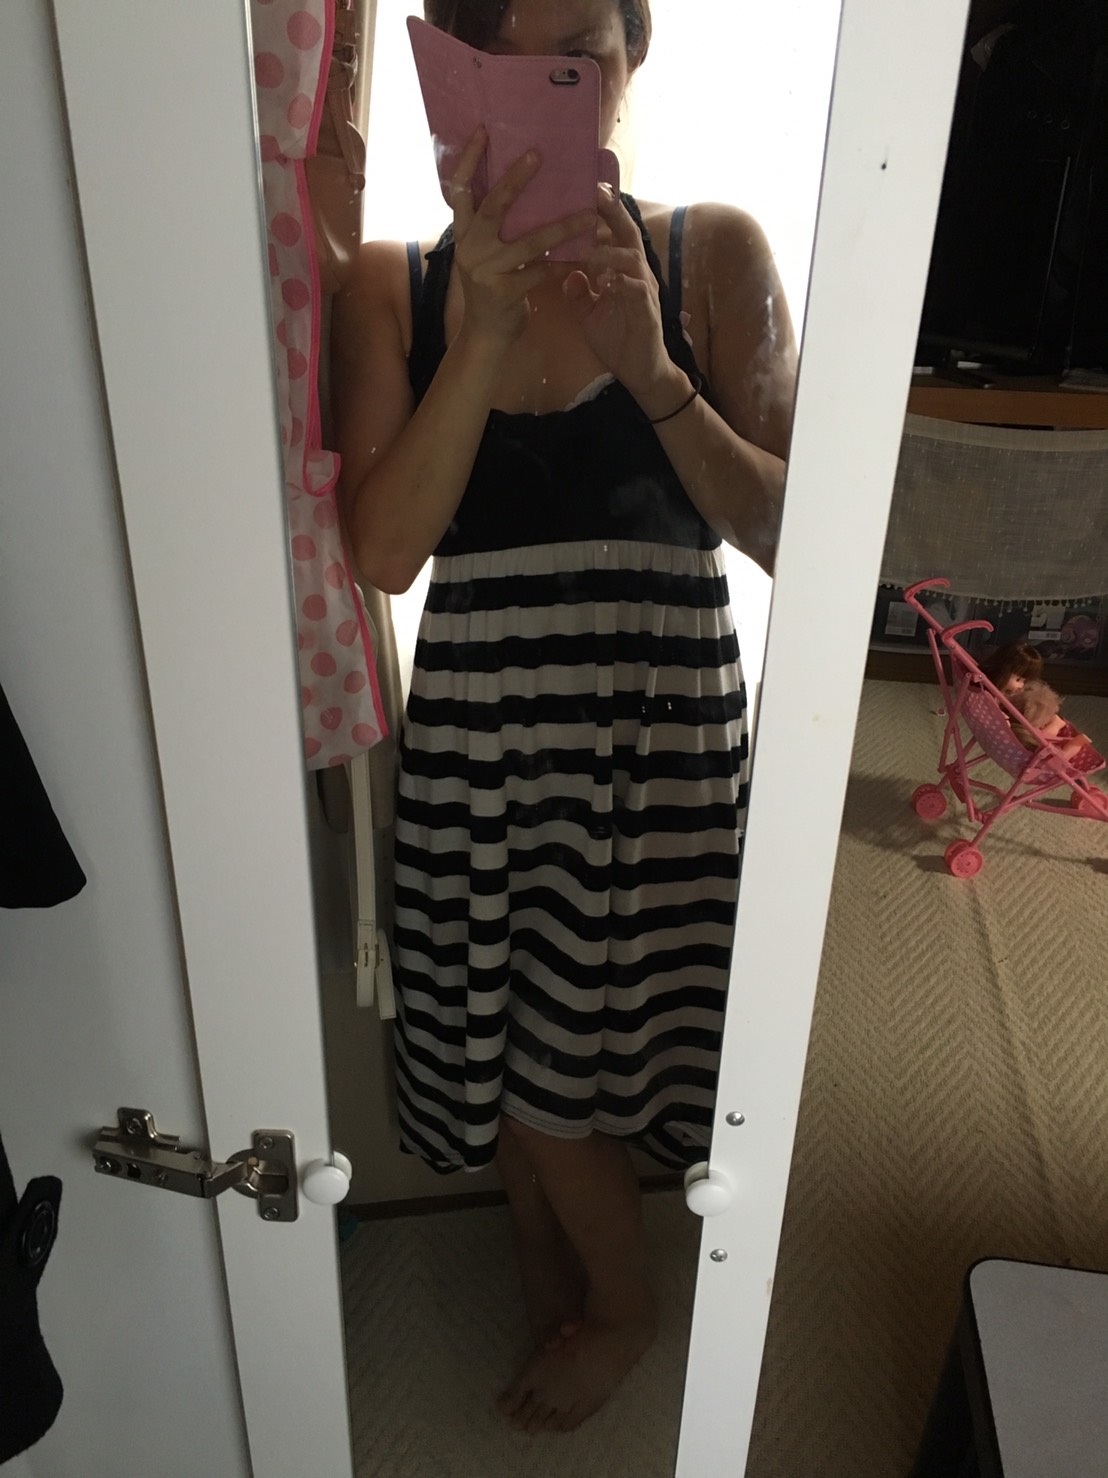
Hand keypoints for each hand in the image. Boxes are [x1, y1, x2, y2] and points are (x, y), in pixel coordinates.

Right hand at [450, 129, 596, 346]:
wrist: (486, 335)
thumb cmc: (491, 289)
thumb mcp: (483, 254)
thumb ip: (491, 227)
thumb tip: (515, 185)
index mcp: (463, 235)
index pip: (459, 191)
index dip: (468, 160)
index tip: (483, 131)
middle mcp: (470, 249)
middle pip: (493, 206)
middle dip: (516, 179)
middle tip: (537, 155)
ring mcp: (486, 271)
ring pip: (529, 242)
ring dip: (562, 228)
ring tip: (588, 217)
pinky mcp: (505, 292)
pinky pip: (540, 272)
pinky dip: (563, 264)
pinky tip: (583, 255)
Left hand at [561, 186, 679, 405]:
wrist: (640, 373)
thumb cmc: (618, 339)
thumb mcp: (590, 313)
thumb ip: (579, 291)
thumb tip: (567, 273)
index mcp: (623, 270)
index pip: (614, 233)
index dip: (604, 210)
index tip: (587, 187)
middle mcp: (636, 274)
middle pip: (628, 233)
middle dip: (613, 212)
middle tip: (595, 192)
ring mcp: (644, 291)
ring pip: (631, 258)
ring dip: (609, 249)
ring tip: (586, 246)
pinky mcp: (647, 313)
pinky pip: (636, 291)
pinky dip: (621, 283)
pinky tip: (606, 280)